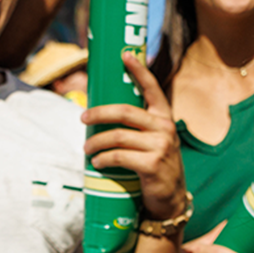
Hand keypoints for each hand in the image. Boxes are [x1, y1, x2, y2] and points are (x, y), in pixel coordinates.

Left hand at [82, 52, 186, 220]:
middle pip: (125, 111)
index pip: (152, 88)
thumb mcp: (154, 140)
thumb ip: (138, 126)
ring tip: (86, 148)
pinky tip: (97, 162)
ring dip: (96, 142)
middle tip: (83, 118)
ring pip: (118, 136)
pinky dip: (103, 159)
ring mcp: (160, 146)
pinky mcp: (152, 165)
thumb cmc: (155, 164)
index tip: (124, 55)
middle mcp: (165, 128)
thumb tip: (101, 113)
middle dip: (99, 113)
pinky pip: (119, 156)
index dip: (139, 70)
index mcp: (164, 117)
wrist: (170, 198)